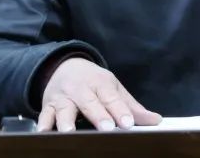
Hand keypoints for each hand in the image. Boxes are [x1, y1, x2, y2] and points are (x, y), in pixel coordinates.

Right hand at [37, 58, 160, 131]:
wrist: (64, 67)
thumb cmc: (93, 82)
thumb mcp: (113, 89)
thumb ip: (132, 106)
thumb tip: (155, 120)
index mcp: (100, 83)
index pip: (111, 97)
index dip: (120, 110)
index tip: (128, 123)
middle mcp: (81, 89)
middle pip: (90, 102)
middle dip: (98, 115)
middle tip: (107, 128)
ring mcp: (63, 97)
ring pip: (64, 109)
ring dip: (66, 120)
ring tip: (69, 131)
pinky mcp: (48, 106)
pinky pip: (44, 115)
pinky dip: (43, 123)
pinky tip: (43, 132)